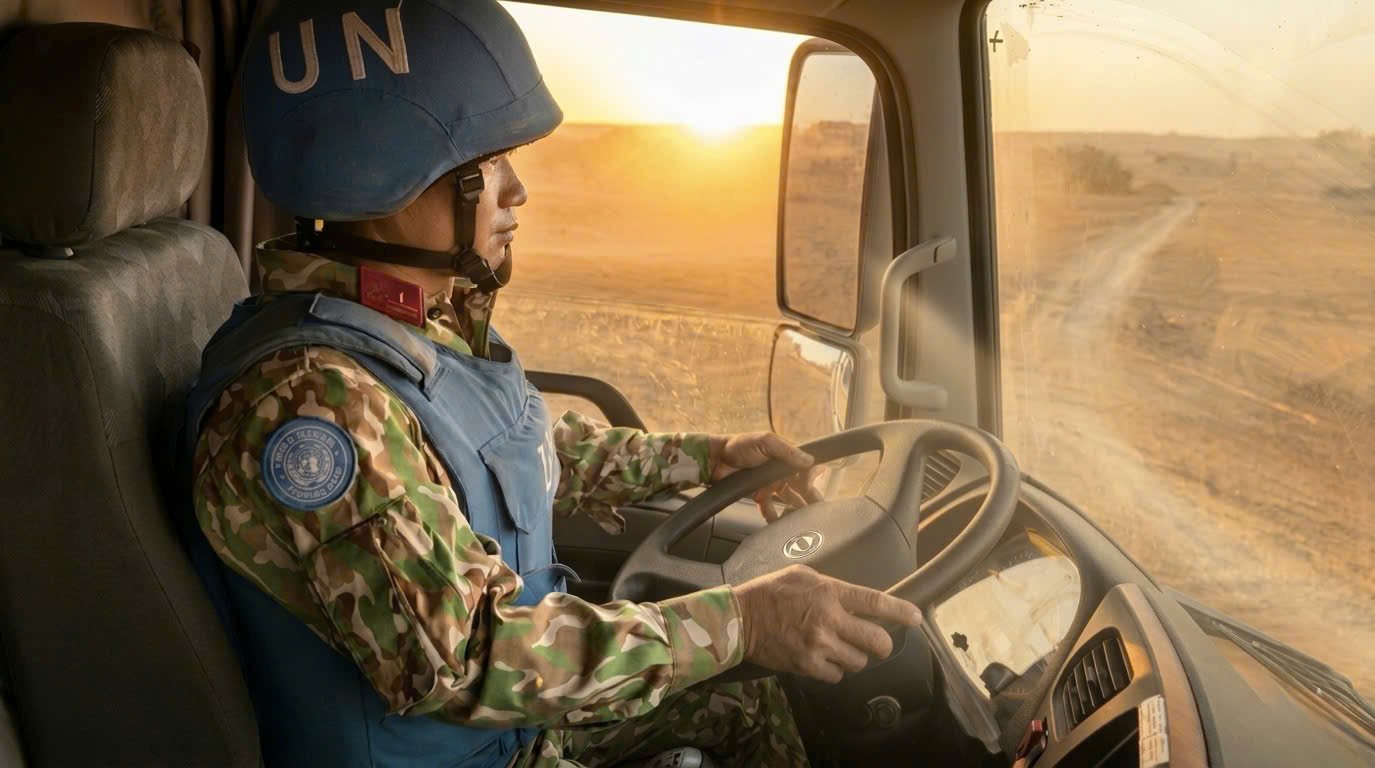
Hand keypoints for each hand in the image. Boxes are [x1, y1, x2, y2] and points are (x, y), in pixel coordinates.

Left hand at [709, 432, 822, 521]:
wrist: (715, 460)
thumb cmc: (738, 445)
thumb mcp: (765, 441)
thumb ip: (787, 451)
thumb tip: (809, 460)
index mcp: (784, 457)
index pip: (805, 469)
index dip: (811, 480)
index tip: (809, 489)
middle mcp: (780, 471)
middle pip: (801, 487)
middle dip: (810, 499)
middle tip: (816, 513)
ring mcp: (770, 484)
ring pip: (788, 499)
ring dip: (795, 510)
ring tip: (800, 521)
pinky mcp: (759, 495)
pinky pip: (770, 508)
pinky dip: (774, 516)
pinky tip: (778, 524)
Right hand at [734, 565, 923, 683]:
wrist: (740, 618)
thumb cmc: (770, 592)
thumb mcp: (804, 575)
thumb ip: (832, 586)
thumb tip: (856, 598)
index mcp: (829, 592)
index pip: (876, 603)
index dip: (901, 612)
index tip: (915, 618)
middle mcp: (828, 619)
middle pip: (876, 641)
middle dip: (882, 644)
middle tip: (877, 643)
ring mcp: (819, 645)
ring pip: (859, 661)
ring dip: (855, 657)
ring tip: (841, 648)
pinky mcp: (807, 665)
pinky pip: (837, 675)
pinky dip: (835, 670)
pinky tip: (825, 659)